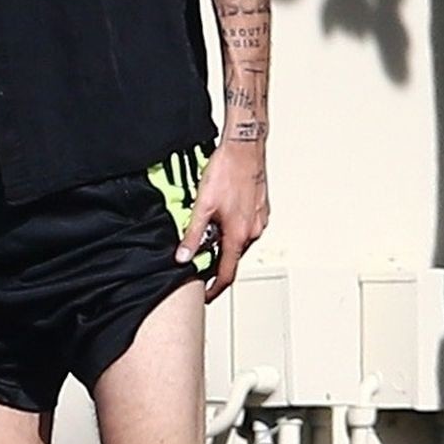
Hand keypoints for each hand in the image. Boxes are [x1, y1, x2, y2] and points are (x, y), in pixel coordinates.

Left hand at [175, 142, 269, 299]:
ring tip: (209, 229)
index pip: (227, 273)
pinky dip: (233, 229)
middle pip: (233, 257)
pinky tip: (222, 215)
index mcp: (238, 235)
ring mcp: (259, 220)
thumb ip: (193, 235)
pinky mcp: (260, 209)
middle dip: (216, 261)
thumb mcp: (202, 206)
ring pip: (239, 242)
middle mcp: (253, 231)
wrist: (244, 147)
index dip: (215, 288)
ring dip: (224, 242)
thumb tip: (183, 256)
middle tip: (200, 255)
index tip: (207, 295)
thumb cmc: (226, 171)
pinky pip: (246, 228)